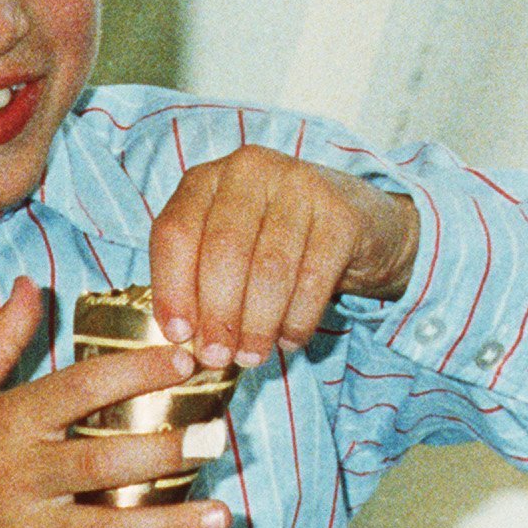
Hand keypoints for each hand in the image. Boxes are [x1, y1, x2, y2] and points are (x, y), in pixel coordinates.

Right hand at [0, 277, 231, 527]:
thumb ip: (0, 339)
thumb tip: (31, 284)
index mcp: (11, 421)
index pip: (82, 387)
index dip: (135, 371)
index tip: (186, 361)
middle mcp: (21, 475)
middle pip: (103, 461)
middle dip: (165, 451)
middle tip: (217, 441)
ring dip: (165, 525)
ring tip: (220, 515)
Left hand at [149, 146, 419, 367]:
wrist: (355, 224)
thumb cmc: (272, 243)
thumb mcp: (226, 252)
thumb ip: (197, 284)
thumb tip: (182, 340)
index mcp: (208, 179)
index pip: (176, 232)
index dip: (172, 288)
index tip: (178, 336)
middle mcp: (251, 170)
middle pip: (224, 250)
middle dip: (218, 314)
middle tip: (219, 358)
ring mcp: (300, 185)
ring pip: (269, 268)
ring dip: (257, 324)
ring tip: (252, 356)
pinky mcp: (341, 214)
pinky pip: (313, 278)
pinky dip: (297, 319)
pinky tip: (289, 338)